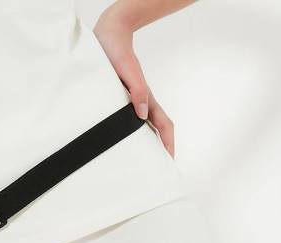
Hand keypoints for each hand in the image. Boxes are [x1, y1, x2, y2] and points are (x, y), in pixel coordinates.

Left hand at [93, 7, 174, 156]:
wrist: (111, 34)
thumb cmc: (118, 52)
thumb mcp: (128, 72)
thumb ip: (137, 91)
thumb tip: (143, 114)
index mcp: (146, 99)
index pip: (164, 125)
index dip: (168, 144)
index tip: (169, 160)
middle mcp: (142, 103)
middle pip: (157, 131)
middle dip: (160, 150)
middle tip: (156, 171)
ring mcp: (133, 102)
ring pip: (144, 128)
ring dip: (147, 144)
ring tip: (142, 163)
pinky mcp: (122, 99)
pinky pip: (130, 121)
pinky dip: (133, 134)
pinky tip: (125, 143)